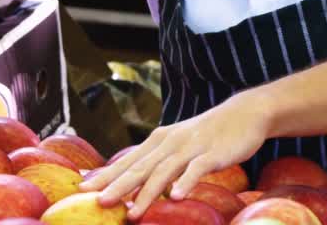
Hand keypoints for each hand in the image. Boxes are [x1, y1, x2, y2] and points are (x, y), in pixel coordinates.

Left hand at [80, 90, 271, 219]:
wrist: (243, 114)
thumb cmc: (206, 135)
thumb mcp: (177, 145)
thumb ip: (156, 161)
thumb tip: (133, 179)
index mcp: (158, 141)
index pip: (127, 161)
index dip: (105, 175)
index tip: (83, 188)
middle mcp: (169, 143)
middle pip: (139, 167)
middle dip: (117, 186)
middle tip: (98, 202)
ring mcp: (190, 148)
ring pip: (163, 172)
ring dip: (146, 193)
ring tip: (131, 213)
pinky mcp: (211, 154)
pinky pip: (196, 170)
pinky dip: (185, 182)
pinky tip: (176, 197)